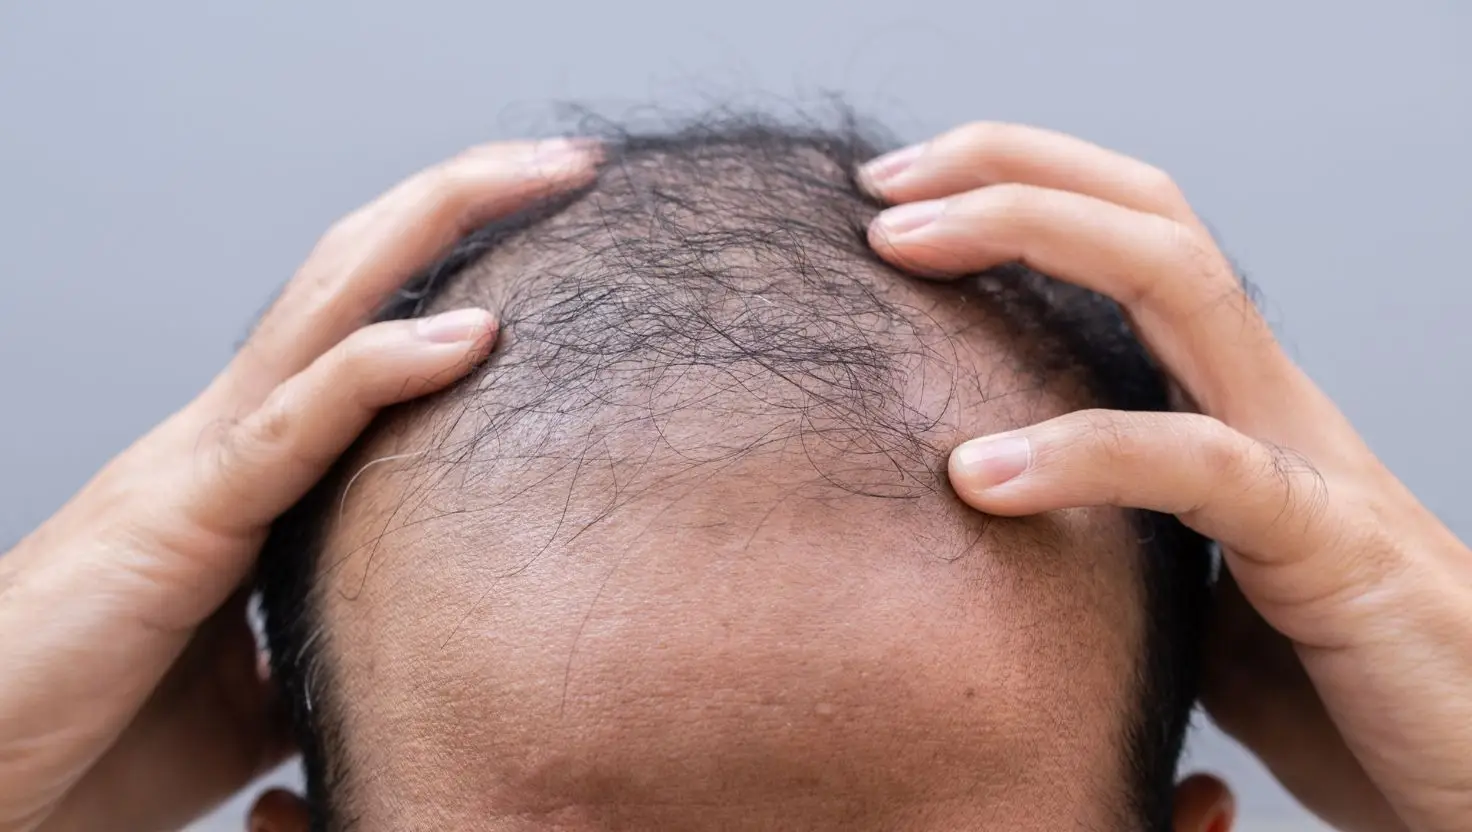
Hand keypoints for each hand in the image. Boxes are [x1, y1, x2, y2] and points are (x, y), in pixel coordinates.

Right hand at [0, 138, 598, 831]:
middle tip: (568, 156)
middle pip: (355, 274)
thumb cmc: (101, 725)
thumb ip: (324, 626)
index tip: (551, 227)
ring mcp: (204, 460)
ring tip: (543, 172)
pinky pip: (296, 425)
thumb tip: (403, 638)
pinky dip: (384, 367)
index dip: (448, 262)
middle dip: (463, 200)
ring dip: (440, 225)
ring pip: (331, 305)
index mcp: (249, 460)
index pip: (359, 322)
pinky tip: (473, 334)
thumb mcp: (255, 673)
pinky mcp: (182, 516)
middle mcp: (230, 431)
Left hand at [860, 123, 1471, 831]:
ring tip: (899, 244)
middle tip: (881, 186)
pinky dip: (1085, 454)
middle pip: (1152, 219)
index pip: (1137, 243)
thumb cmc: (1335, 688)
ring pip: (1179, 281)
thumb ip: (1119, 539)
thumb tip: (996, 534)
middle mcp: (1270, 404)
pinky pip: (1201, 466)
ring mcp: (1306, 460)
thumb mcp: (1196, 589)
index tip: (899, 200)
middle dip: (1012, 171)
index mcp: (1235, 404)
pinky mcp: (1328, 547)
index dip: (1025, 192)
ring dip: (1030, 233)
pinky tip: (981, 476)